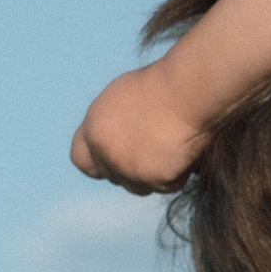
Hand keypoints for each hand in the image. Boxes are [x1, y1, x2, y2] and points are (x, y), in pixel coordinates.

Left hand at [71, 61, 207, 193]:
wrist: (188, 89)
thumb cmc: (163, 84)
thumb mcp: (122, 98)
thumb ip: (110, 124)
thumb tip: (113, 140)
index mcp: (94, 129)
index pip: (82, 160)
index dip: (98, 162)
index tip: (114, 159)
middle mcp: (106, 152)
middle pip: (114, 177)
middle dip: (130, 171)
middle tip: (153, 153)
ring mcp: (129, 169)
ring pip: (139, 187)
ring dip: (153, 176)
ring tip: (172, 148)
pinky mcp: (155, 179)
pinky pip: (167, 185)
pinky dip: (178, 174)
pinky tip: (186, 151)